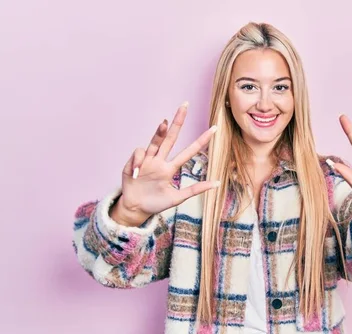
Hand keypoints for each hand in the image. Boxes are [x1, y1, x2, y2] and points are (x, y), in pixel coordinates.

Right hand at [112, 103, 218, 225]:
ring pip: (155, 141)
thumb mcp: (178, 198)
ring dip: (159, 132)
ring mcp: (147, 160)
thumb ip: (195, 189)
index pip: (189, 151)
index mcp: (170, 168)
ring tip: (164, 124)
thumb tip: (217, 184)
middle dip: (177, 122)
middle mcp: (160, 160)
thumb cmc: (156, 203)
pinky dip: (139, 161)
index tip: (214, 129)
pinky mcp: (134, 162)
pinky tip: (137, 174)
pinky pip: (139, 154)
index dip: (201, 140)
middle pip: (170, 137)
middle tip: (185, 105)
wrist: (135, 209)